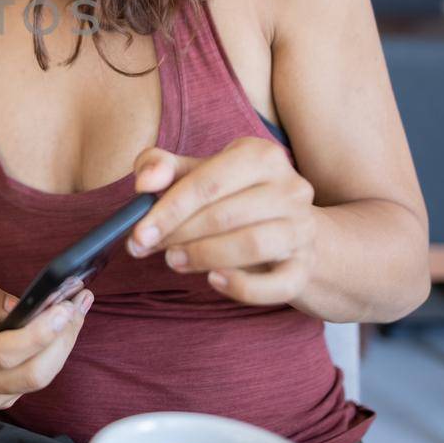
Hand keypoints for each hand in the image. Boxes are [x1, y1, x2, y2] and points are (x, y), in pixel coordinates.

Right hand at [0, 278, 91, 411]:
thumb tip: (21, 306)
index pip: (5, 352)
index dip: (39, 332)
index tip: (64, 307)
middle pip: (34, 373)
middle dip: (64, 338)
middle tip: (79, 302)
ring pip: (39, 380)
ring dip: (64, 345)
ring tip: (78, 309)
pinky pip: (32, 382)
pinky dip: (51, 356)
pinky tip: (59, 330)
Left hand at [125, 137, 319, 304]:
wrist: (290, 232)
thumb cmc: (232, 198)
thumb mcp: (196, 173)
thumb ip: (162, 167)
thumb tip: (144, 182)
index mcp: (260, 155)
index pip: (206, 182)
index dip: (167, 210)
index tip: (137, 233)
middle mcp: (289, 187)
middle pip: (225, 214)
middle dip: (177, 235)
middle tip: (146, 248)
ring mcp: (302, 228)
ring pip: (251, 245)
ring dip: (203, 257)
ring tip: (174, 260)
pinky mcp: (306, 266)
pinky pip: (277, 285)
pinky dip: (242, 287)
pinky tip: (213, 280)